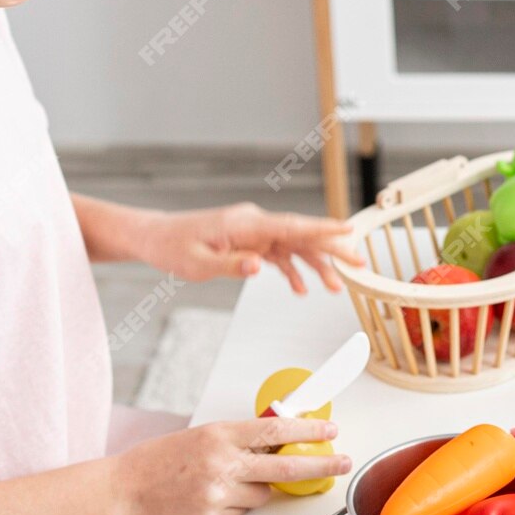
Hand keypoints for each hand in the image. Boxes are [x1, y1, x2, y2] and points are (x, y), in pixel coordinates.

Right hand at [110, 416, 349, 514]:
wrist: (123, 489)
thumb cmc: (158, 459)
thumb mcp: (201, 436)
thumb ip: (238, 440)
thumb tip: (276, 441)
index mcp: (220, 435)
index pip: (276, 430)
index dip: (309, 431)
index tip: (332, 430)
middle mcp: (223, 463)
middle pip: (286, 465)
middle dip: (321, 463)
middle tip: (343, 462)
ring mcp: (218, 494)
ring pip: (263, 494)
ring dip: (258, 490)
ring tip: (226, 483)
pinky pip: (241, 513)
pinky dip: (235, 507)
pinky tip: (210, 499)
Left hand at [135, 204, 361, 291]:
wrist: (156, 237)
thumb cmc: (172, 247)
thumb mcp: (197, 264)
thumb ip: (231, 265)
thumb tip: (260, 266)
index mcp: (244, 224)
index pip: (291, 225)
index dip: (322, 229)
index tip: (348, 230)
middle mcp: (254, 224)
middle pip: (301, 234)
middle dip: (332, 249)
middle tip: (359, 264)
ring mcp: (254, 232)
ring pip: (294, 246)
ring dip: (316, 265)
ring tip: (336, 287)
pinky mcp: (250, 241)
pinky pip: (279, 255)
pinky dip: (293, 270)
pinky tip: (302, 290)